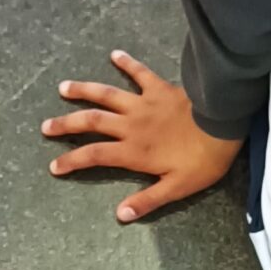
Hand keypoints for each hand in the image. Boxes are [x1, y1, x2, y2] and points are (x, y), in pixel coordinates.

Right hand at [42, 51, 242, 222]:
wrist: (224, 126)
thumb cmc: (203, 160)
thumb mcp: (177, 188)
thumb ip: (147, 200)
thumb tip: (120, 215)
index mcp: (133, 151)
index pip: (93, 156)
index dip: (71, 161)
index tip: (54, 166)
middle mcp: (131, 125)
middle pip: (90, 122)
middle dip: (66, 124)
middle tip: (46, 126)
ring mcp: (143, 103)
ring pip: (106, 94)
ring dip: (83, 91)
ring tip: (63, 88)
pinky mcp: (159, 88)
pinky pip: (139, 73)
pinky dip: (126, 63)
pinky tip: (114, 54)